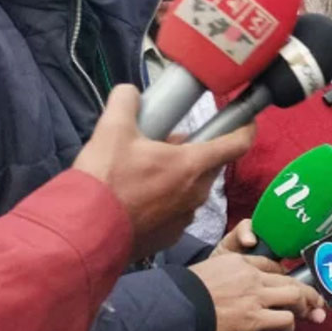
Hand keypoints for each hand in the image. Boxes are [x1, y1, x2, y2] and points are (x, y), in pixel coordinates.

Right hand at [72, 85, 254, 258]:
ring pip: (192, 188)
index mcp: (192, 165)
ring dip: (178, 176)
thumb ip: (125, 102)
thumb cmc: (105, 181)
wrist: (84, 233)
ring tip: (145, 170)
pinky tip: (138, 197)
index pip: (236, 144)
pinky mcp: (169, 237)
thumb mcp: (111, 130)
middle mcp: (196, 193)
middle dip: (194, 150)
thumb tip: (129, 93)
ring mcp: (184, 218)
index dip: (246, 129)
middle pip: (209, 165)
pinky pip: (176, 211)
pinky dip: (165, 200)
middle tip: (165, 143)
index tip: (247, 120)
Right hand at [190, 254, 325, 330]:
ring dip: (302, 309)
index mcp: (239, 263)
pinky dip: (287, 325)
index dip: (283, 275)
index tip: (291, 285)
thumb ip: (231, 273)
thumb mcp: (211, 272)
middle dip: (307, 293)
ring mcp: (254, 297)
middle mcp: (251, 277)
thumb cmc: (188, 291)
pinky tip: (284, 328)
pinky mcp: (253, 318)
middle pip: (289, 281)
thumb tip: (246, 284)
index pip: (271, 265)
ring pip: (294, 297)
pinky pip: (283, 319)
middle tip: (316, 302)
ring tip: (305, 315)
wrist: (176, 305)